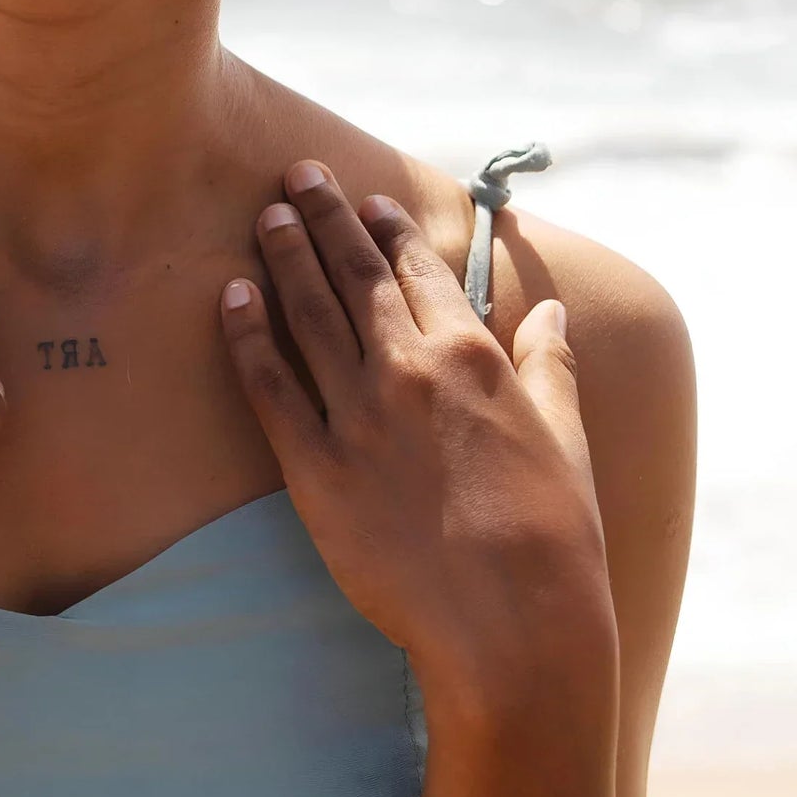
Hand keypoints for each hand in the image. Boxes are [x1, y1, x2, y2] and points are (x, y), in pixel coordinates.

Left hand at [219, 160, 611, 694]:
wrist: (512, 621)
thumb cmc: (554, 535)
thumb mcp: (567, 436)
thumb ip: (551, 365)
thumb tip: (552, 310)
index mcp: (472, 356)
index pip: (422, 272)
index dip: (391, 231)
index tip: (371, 201)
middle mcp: (408, 370)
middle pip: (355, 276)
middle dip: (325, 219)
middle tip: (298, 175)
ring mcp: (356, 418)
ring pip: (308, 315)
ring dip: (283, 257)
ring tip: (265, 214)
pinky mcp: (314, 470)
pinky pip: (268, 388)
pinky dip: (245, 336)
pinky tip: (229, 296)